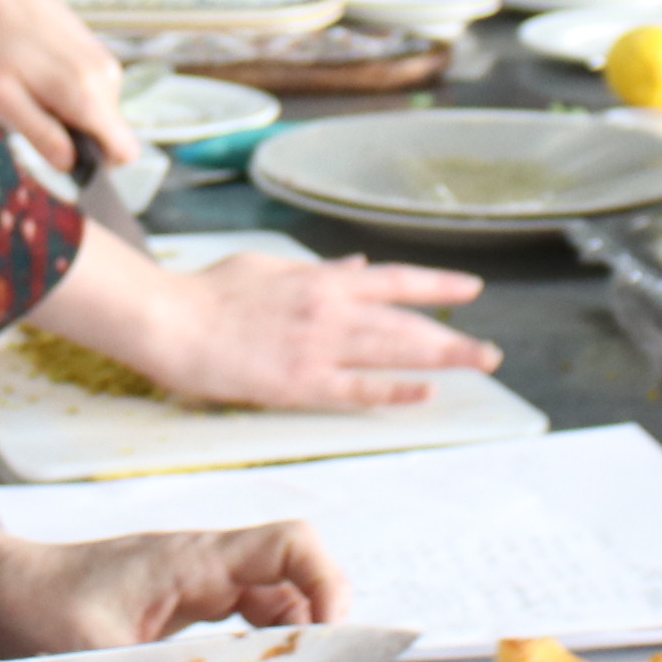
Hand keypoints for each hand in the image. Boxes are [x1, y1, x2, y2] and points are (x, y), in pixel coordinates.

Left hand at [0, 0, 135, 168]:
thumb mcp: (1, 98)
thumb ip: (41, 134)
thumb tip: (70, 165)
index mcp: (87, 96)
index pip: (125, 151)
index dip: (101, 167)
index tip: (69, 163)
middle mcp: (107, 79)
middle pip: (106, 135)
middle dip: (73, 136)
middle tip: (31, 113)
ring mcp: (105, 63)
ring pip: (97, 114)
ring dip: (66, 112)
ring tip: (30, 87)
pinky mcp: (97, 52)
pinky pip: (92, 92)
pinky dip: (67, 93)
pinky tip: (38, 72)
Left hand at [0, 517, 349, 661]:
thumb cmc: (34, 608)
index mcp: (190, 560)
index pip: (290, 546)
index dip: (329, 588)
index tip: (335, 645)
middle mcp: (202, 564)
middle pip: (293, 583)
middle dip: (320, 636)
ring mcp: (193, 583)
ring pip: (271, 607)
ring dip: (291, 650)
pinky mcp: (179, 606)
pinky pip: (239, 624)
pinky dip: (258, 656)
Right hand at [122, 249, 498, 410]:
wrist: (171, 321)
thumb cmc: (209, 292)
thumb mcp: (267, 267)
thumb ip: (315, 272)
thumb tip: (356, 267)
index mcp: (321, 279)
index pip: (394, 280)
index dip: (436, 285)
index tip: (470, 290)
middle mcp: (330, 310)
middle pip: (405, 323)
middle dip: (452, 337)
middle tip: (490, 353)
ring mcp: (318, 348)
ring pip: (393, 353)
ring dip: (441, 359)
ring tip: (477, 366)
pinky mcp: (299, 383)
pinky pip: (358, 390)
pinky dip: (394, 391)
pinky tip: (425, 394)